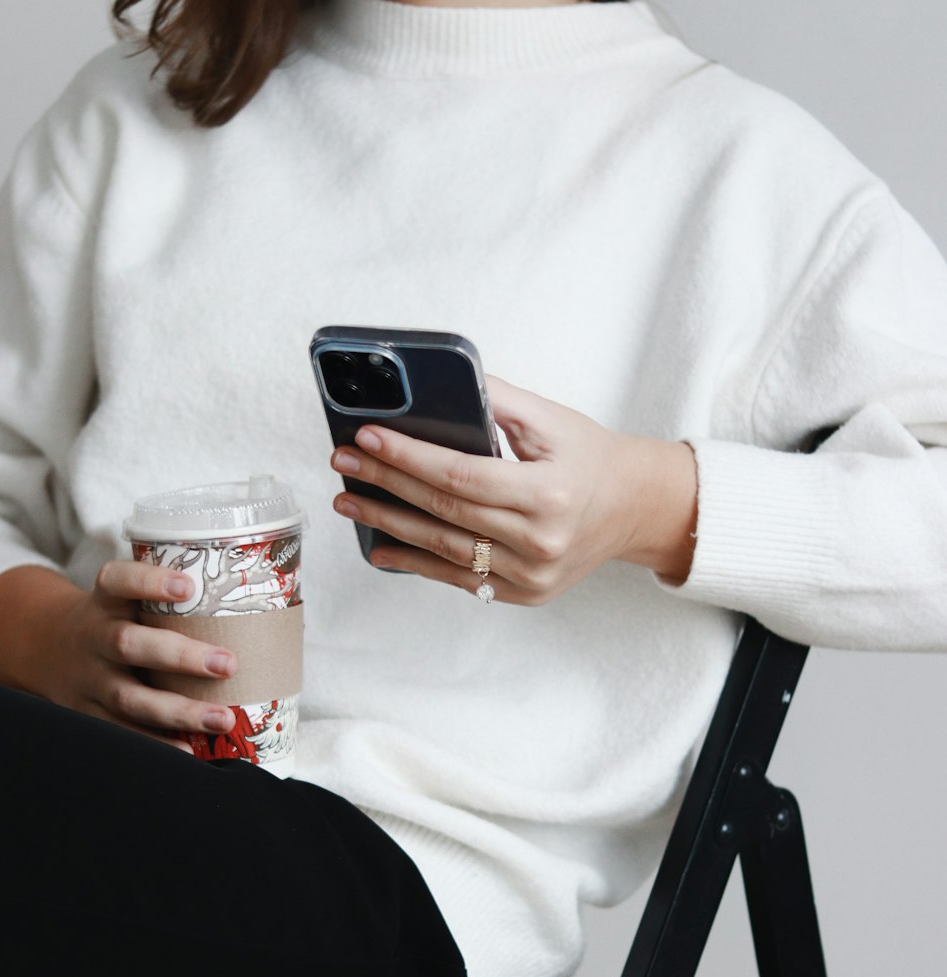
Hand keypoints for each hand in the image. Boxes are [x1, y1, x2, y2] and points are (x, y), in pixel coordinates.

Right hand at [0, 563, 237, 749]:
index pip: (117, 581)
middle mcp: (92, 637)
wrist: (43, 647)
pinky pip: (122, 731)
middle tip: (228, 664)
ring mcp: (88, 679)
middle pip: (127, 644)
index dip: (149, 582)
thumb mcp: (124, 599)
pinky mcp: (87, 713)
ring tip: (223, 719)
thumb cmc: (114, 620)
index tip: (188, 585)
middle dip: (179, 656)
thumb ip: (170, 602)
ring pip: (128, 696)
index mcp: (104, 601)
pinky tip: (190, 750)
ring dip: (178, 710)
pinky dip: (157, 743)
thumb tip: (260, 611)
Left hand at [330, 376, 697, 604]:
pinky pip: (458, 579)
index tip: (367, 437)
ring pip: (444, 549)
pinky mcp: (523, 593)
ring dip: (388, 525)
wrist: (633, 508)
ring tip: (349, 501)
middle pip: (445, 511)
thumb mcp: (552, 420)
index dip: (408, 457)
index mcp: (548, 493)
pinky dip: (415, 562)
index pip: (460, 475)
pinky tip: (380, 547)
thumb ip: (496, 400)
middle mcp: (540, 541)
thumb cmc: (590, 458)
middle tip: (344, 462)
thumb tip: (433, 383)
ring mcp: (531, 575)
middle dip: (386, 483)